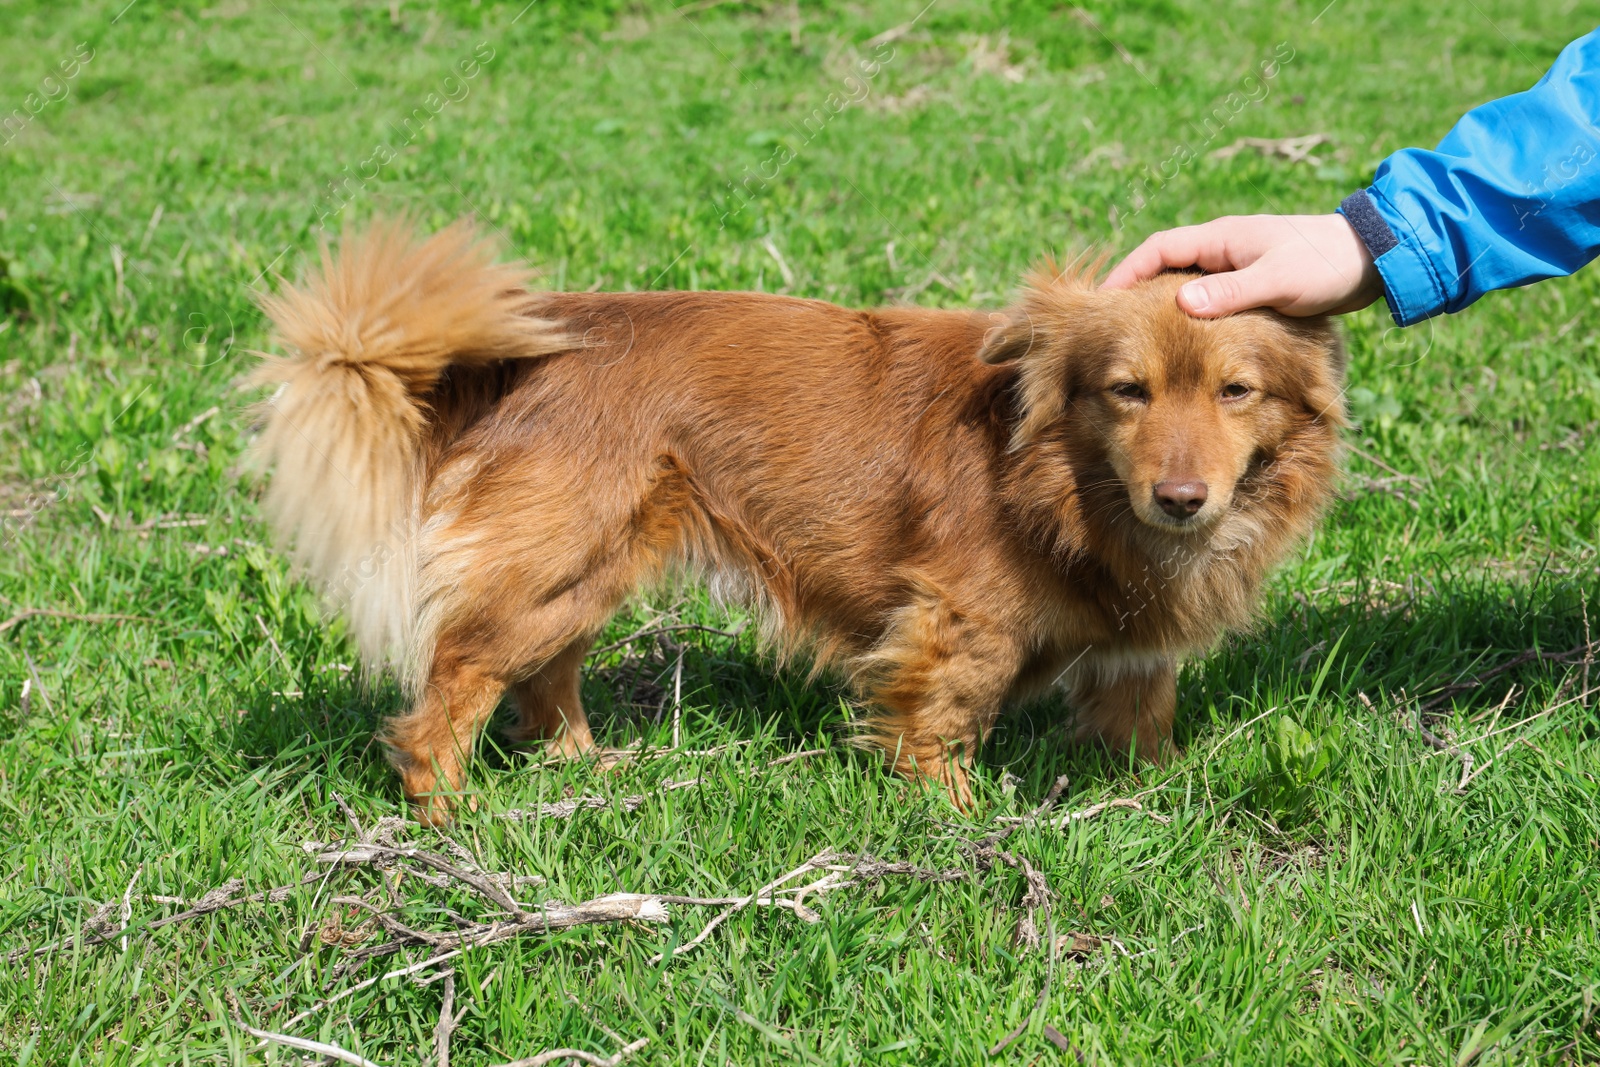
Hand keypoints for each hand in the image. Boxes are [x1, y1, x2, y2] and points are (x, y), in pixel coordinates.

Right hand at [1101, 213, 1383, 316]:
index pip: (1157, 249)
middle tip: (1110, 324)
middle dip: (1135, 292)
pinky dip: (1187, 316)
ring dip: (1160, 306)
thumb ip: (1230, 293)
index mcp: (1220, 239)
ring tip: (1136, 337)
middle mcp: (1221, 249)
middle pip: (1162, 267)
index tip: (1103, 300)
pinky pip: (1205, 300)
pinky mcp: (1248, 285)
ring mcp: (1234, 267)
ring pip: (1183, 285)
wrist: (1371, 260)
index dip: (1126, 273)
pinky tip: (1182, 341)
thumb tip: (1180, 305)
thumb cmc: (1325, 265)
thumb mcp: (1277, 280)